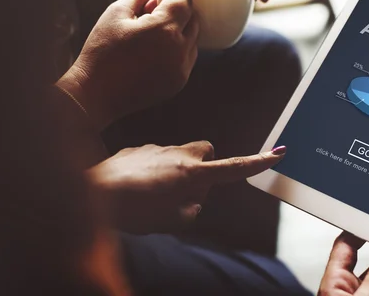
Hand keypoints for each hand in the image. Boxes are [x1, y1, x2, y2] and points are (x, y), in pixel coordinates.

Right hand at [57, 0, 197, 129]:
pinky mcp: (179, 82)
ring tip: (151, 36)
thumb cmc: (101, 51)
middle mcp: (179, 49)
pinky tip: (154, 52)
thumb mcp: (117, 12)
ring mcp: (181, 68)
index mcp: (164, 29)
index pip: (185, 1)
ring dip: (180, 31)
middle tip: (153, 15)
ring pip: (193, 39)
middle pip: (194, 19)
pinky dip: (178, 50)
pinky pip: (188, 58)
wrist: (96, 93)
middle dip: (178, 12)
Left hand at [89, 142, 285, 232]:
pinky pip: (157, 157)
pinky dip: (155, 170)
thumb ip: (190, 208)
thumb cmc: (132, 211)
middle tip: (189, 190)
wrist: (91, 193)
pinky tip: (137, 187)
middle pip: (207, 150)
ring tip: (154, 194)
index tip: (277, 153)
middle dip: (205, 166)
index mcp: (192, 174)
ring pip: (180, 155)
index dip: (257, 162)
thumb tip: (193, 200)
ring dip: (177, 170)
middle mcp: (179, 155)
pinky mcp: (139, 148)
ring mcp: (157, 148)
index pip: (233, 167)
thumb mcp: (170, 220)